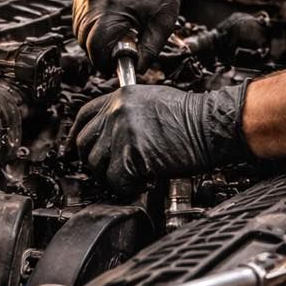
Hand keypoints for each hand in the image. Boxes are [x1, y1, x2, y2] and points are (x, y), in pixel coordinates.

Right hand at [72, 0, 198, 75]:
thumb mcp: (162, 25)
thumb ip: (149, 51)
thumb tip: (136, 69)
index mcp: (116, 7)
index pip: (95, 46)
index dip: (102, 62)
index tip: (110, 66)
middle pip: (83, 39)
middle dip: (97, 51)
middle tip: (113, 52)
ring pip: (78, 28)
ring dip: (91, 37)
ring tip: (112, 34)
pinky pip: (78, 14)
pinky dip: (87, 23)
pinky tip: (105, 21)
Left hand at [73, 82, 250, 196]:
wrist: (211, 125)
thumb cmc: (191, 117)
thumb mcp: (151, 100)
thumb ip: (127, 113)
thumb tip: (112, 133)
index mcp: (120, 97)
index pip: (83, 117)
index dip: (76, 136)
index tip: (74, 150)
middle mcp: (117, 112)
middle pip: (84, 143)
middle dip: (95, 162)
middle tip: (111, 171)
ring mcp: (123, 132)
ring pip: (96, 165)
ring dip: (113, 176)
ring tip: (133, 177)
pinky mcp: (133, 154)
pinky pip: (116, 180)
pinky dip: (127, 188)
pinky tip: (142, 182)